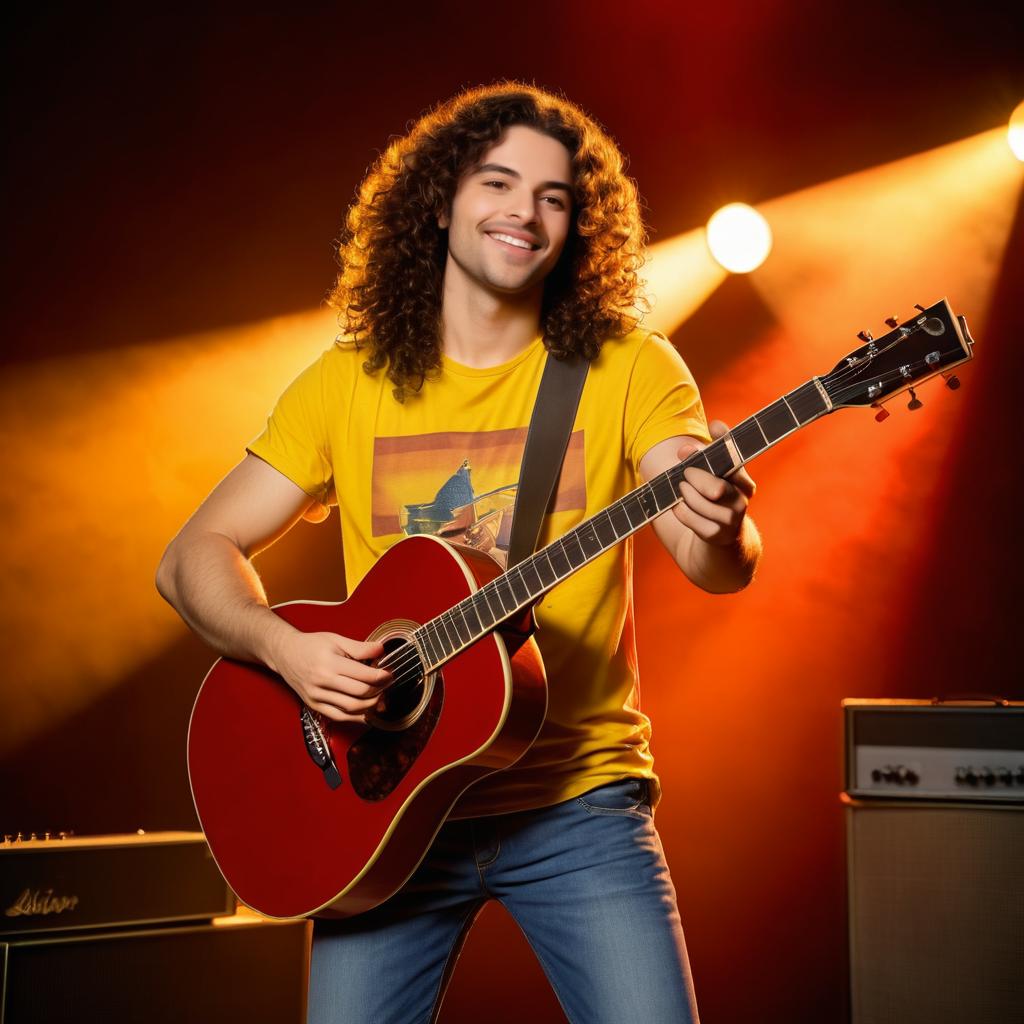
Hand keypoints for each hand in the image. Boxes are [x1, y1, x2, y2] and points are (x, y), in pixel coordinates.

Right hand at [271, 631, 392, 722]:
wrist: (285, 654)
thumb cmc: (311, 645)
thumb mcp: (336, 639)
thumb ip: (360, 647)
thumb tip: (381, 649)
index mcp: (329, 662)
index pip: (363, 675)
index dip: (382, 677)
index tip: (390, 674)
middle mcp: (322, 681)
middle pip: (360, 693)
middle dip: (379, 691)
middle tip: (387, 685)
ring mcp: (317, 696)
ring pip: (351, 708)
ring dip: (370, 705)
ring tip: (379, 697)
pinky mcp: (314, 705)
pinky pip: (339, 717)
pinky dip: (356, 717)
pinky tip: (366, 711)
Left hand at [672, 420, 755, 545]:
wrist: (721, 536)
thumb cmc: (716, 495)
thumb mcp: (719, 471)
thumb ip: (716, 447)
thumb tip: (716, 424)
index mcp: (745, 484)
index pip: (734, 462)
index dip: (718, 448)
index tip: (698, 440)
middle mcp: (741, 502)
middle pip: (716, 488)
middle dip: (696, 477)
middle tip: (686, 472)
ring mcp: (729, 521)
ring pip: (701, 503)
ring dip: (685, 493)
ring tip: (682, 488)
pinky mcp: (714, 535)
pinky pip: (689, 518)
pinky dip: (680, 509)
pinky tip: (679, 504)